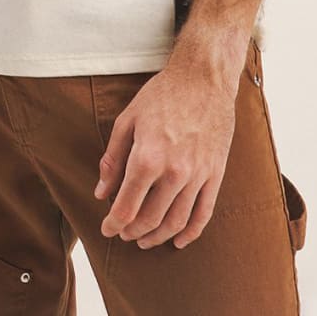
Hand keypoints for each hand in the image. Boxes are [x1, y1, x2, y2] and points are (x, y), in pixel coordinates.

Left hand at [94, 61, 236, 249]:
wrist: (204, 77)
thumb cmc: (163, 94)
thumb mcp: (128, 119)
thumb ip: (113, 158)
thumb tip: (102, 192)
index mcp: (148, 157)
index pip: (127, 207)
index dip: (114, 224)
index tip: (107, 229)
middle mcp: (174, 171)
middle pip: (150, 219)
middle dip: (133, 231)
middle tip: (124, 234)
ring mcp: (198, 174)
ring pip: (176, 221)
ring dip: (158, 236)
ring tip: (145, 239)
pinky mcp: (215, 173)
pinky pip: (204, 213)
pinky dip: (191, 232)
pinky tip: (178, 240)